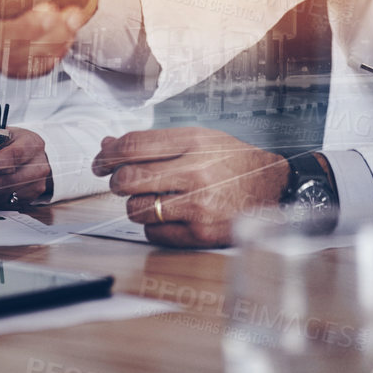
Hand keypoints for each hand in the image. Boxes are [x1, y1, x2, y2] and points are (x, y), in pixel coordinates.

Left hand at [91, 128, 288, 247]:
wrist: (272, 190)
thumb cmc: (232, 162)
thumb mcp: (198, 139)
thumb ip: (154, 143)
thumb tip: (107, 144)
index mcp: (194, 141)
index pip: (133, 145)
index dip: (108, 154)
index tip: (101, 161)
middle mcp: (195, 171)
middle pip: (127, 179)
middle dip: (116, 181)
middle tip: (121, 182)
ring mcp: (197, 205)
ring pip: (136, 208)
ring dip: (136, 204)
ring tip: (152, 198)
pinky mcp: (199, 233)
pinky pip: (153, 232)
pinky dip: (153, 225)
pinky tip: (169, 215)